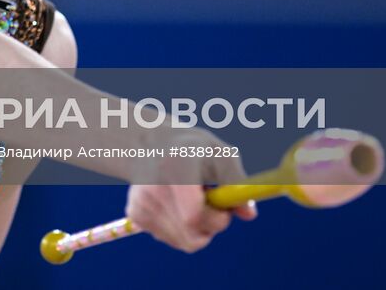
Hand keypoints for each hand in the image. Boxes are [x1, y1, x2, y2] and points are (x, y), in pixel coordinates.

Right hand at [123, 129, 257, 252]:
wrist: (148, 144)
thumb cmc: (192, 149)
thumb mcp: (220, 154)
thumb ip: (237, 183)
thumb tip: (249, 213)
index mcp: (175, 168)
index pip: (193, 216)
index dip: (216, 220)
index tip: (224, 209)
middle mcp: (152, 188)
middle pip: (190, 235)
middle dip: (211, 227)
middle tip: (214, 207)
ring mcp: (141, 203)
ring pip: (183, 241)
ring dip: (197, 229)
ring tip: (193, 201)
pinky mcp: (135, 215)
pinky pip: (171, 238)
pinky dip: (182, 229)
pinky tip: (177, 205)